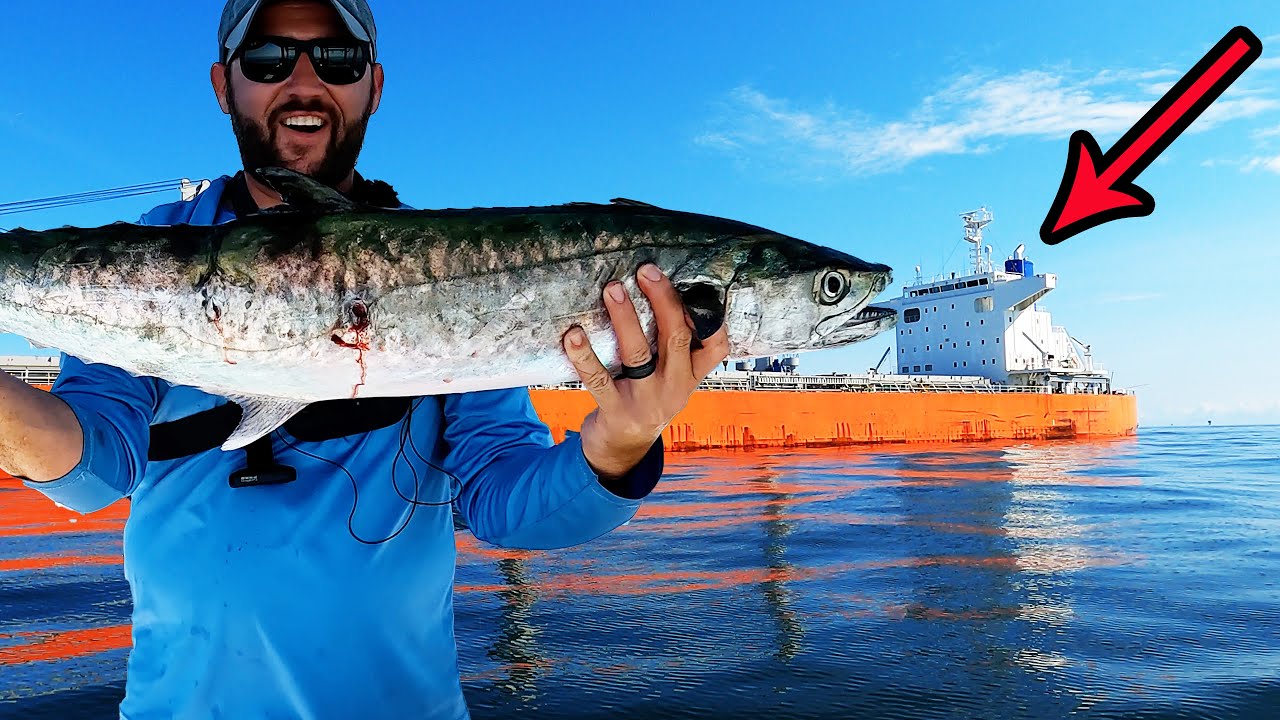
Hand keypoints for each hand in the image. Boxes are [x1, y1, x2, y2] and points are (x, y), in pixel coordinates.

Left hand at [562, 263, 729, 479]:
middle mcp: (675, 388)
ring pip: (639, 354)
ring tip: (612, 289)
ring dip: (625, 319)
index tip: (696, 285)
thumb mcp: (671, 378)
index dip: (712, 317)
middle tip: (645, 271)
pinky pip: (599, 379)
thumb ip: (673, 347)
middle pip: (677, 338)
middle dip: (664, 300)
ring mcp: (647, 401)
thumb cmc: (646, 398)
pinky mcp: (617, 411)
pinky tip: (573, 335)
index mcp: (691, 376)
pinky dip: (584, 355)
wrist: (624, 448)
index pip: (717, 346)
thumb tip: (659, 289)